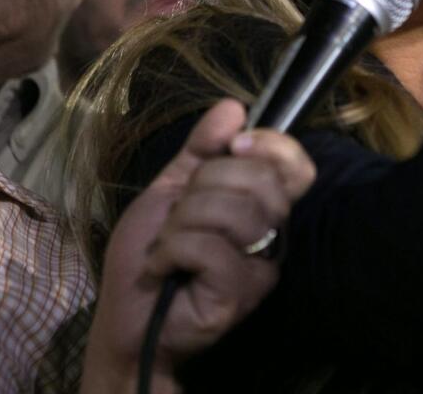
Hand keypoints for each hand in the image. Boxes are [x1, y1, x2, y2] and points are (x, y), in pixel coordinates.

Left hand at [81, 99, 315, 392]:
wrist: (124, 315)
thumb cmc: (148, 252)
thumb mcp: (171, 188)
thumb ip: (202, 149)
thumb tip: (234, 106)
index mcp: (263, 205)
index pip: (297, 166)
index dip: (272, 146)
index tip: (232, 146)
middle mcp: (273, 234)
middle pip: (262, 181)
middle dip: (206, 185)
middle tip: (180, 213)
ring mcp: (262, 265)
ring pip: (235, 212)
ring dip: (183, 222)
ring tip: (168, 244)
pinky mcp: (241, 292)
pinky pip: (211, 248)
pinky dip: (173, 250)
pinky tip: (164, 267)